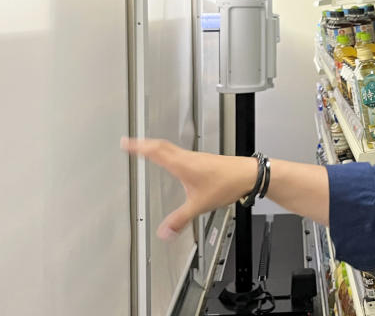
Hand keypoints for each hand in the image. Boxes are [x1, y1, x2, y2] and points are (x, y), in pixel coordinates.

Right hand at [120, 137, 254, 239]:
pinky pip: (181, 153)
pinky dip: (170, 153)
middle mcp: (188, 157)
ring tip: (147, 149)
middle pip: (161, 146)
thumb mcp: (199, 205)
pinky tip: (173, 161)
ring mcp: (196, 157)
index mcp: (182, 164)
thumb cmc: (227, 183)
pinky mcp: (204, 160)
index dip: (138, 147)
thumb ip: (180, 220)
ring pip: (171, 148)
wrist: (248, 175)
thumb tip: (164, 232)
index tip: (126, 142)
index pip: (155, 151)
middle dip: (144, 144)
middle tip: (131, 143)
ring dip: (157, 147)